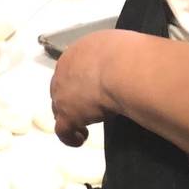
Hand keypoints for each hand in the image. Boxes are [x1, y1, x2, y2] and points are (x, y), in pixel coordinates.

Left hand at [50, 29, 128, 145]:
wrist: (124, 68)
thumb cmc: (129, 55)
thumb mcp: (118, 48)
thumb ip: (112, 57)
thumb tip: (121, 65)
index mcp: (76, 53)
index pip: (71, 70)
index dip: (79, 82)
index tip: (92, 90)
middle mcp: (63, 72)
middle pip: (61, 90)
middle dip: (72, 100)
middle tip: (88, 109)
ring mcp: (62, 95)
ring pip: (59, 109)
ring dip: (71, 118)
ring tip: (84, 127)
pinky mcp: (67, 115)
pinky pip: (62, 130)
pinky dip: (70, 137)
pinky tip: (80, 140)